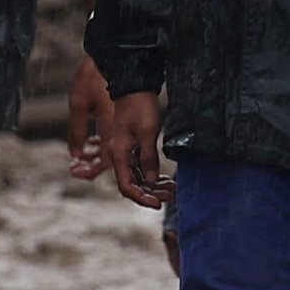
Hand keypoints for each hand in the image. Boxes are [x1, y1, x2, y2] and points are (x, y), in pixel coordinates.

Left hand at [64, 53, 116, 182]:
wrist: (118, 51)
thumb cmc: (97, 73)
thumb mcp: (79, 102)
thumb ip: (77, 130)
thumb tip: (76, 154)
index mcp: (114, 127)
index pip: (107, 161)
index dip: (91, 170)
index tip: (76, 171)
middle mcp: (126, 127)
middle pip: (113, 158)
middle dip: (94, 166)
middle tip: (77, 167)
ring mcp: (129, 121)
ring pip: (116, 147)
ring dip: (98, 154)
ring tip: (83, 153)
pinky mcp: (129, 114)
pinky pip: (118, 136)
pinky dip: (104, 141)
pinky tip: (94, 139)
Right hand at [105, 87, 174, 210]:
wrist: (134, 85)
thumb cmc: (139, 105)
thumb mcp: (148, 132)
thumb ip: (148, 157)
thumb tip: (151, 180)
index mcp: (118, 154)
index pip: (127, 186)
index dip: (141, 198)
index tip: (158, 203)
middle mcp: (118, 155)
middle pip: (132, 184)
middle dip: (150, 193)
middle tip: (170, 196)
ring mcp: (124, 151)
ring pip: (137, 176)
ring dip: (152, 185)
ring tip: (171, 189)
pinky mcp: (131, 145)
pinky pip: (140, 166)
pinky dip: (151, 174)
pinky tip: (164, 178)